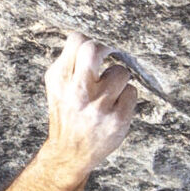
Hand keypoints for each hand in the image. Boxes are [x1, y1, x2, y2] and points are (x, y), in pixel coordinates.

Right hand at [41, 32, 138, 179]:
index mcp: (59, 81)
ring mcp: (98, 107)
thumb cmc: (66, 113)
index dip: (91, 42)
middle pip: (94, 49)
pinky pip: (132, 92)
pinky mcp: (117, 120)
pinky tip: (115, 108)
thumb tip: (88, 36)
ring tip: (109, 93)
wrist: (68, 154)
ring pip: (121, 72)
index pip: (76, 41)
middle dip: (106, 50)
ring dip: (119, 79)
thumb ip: (69, 62)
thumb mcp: (57, 88)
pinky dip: (126, 98)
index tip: (97, 52)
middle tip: (109, 58)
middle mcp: (77, 92)